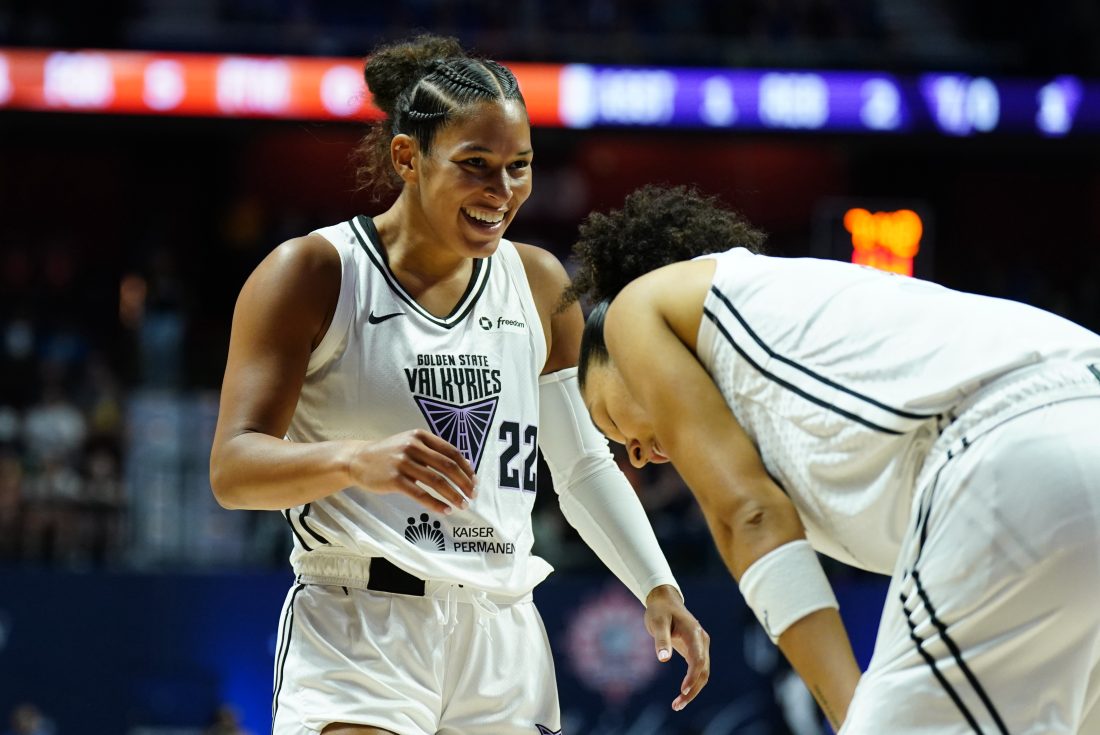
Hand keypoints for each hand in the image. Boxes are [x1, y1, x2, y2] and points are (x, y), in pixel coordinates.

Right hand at [348, 429, 475, 513]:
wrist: (358, 459)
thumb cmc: (389, 453)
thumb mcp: (410, 443)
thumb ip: (432, 451)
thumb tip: (462, 466)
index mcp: (420, 436)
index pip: (451, 452)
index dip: (466, 468)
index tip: (474, 481)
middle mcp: (413, 446)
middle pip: (447, 466)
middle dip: (464, 483)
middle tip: (472, 495)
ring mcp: (403, 462)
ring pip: (436, 481)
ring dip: (453, 495)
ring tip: (462, 505)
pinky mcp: (394, 479)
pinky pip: (420, 494)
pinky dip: (435, 503)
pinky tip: (444, 510)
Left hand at [644, 584, 710, 710]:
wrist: (665, 601)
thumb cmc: (660, 611)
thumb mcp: (657, 622)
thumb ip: (661, 639)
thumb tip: (663, 659)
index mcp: (694, 633)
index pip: (698, 659)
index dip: (692, 676)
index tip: (682, 690)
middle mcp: (702, 641)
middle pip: (703, 671)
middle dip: (692, 690)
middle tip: (676, 705)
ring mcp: (701, 646)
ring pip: (703, 673)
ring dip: (693, 690)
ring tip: (677, 705)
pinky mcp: (696, 650)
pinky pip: (698, 670)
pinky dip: (692, 683)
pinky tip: (682, 694)